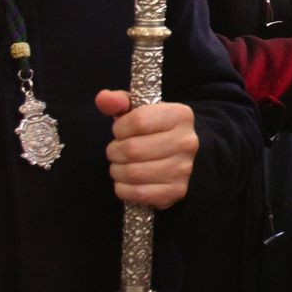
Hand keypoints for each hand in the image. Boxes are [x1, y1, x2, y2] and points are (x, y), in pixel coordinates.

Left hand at [97, 89, 198, 207]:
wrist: (180, 154)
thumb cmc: (153, 130)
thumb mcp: (139, 110)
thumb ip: (119, 102)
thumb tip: (103, 98)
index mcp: (180, 115)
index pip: (138, 120)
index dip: (120, 128)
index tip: (121, 131)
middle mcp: (187, 141)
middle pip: (133, 149)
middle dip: (115, 151)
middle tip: (117, 151)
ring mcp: (184, 168)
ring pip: (133, 173)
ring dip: (117, 171)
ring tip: (121, 165)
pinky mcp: (177, 190)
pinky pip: (139, 193)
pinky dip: (124, 189)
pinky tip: (127, 181)